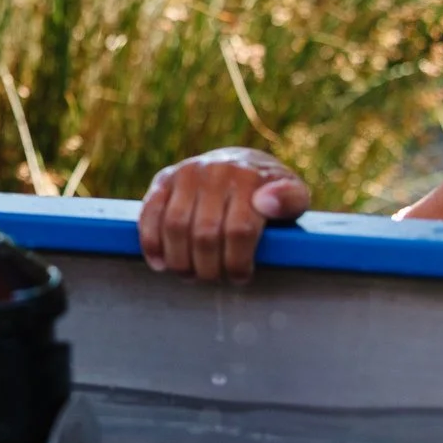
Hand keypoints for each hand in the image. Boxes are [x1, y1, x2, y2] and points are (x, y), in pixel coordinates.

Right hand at [137, 147, 309, 282]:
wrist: (239, 162)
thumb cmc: (269, 190)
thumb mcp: (293, 192)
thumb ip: (291, 199)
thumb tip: (266, 205)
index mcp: (249, 178)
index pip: (239, 230)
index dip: (237, 262)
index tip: (239, 277)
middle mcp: (215, 172)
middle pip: (205, 233)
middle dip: (207, 267)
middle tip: (212, 279)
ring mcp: (186, 173)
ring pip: (175, 226)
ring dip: (179, 259)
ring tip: (189, 275)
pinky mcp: (164, 179)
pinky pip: (150, 213)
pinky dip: (151, 241)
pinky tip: (159, 263)